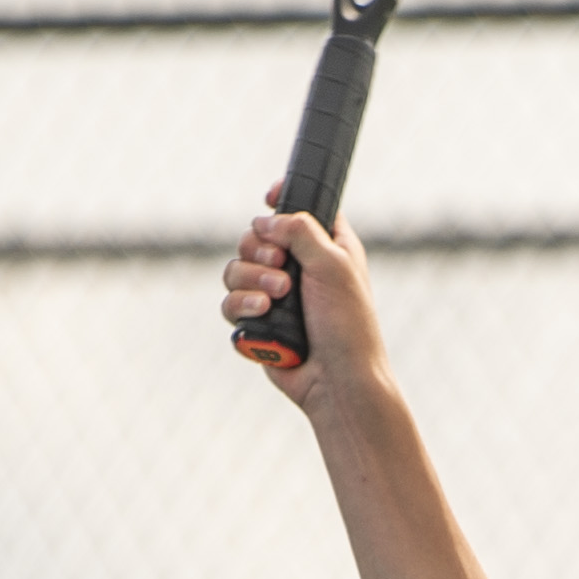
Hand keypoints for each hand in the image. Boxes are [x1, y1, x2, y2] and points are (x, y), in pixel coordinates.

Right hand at [220, 183, 382, 407]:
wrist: (337, 380)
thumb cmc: (348, 325)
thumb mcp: (333, 265)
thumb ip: (300, 231)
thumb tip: (265, 220)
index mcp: (327, 247)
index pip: (301, 209)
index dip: (283, 200)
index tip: (270, 197)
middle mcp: (300, 268)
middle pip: (256, 237)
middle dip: (259, 248)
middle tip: (279, 263)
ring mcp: (276, 296)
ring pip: (237, 269)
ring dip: (250, 278)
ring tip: (276, 297)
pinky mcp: (258, 322)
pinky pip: (231, 302)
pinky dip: (241, 304)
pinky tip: (261, 312)